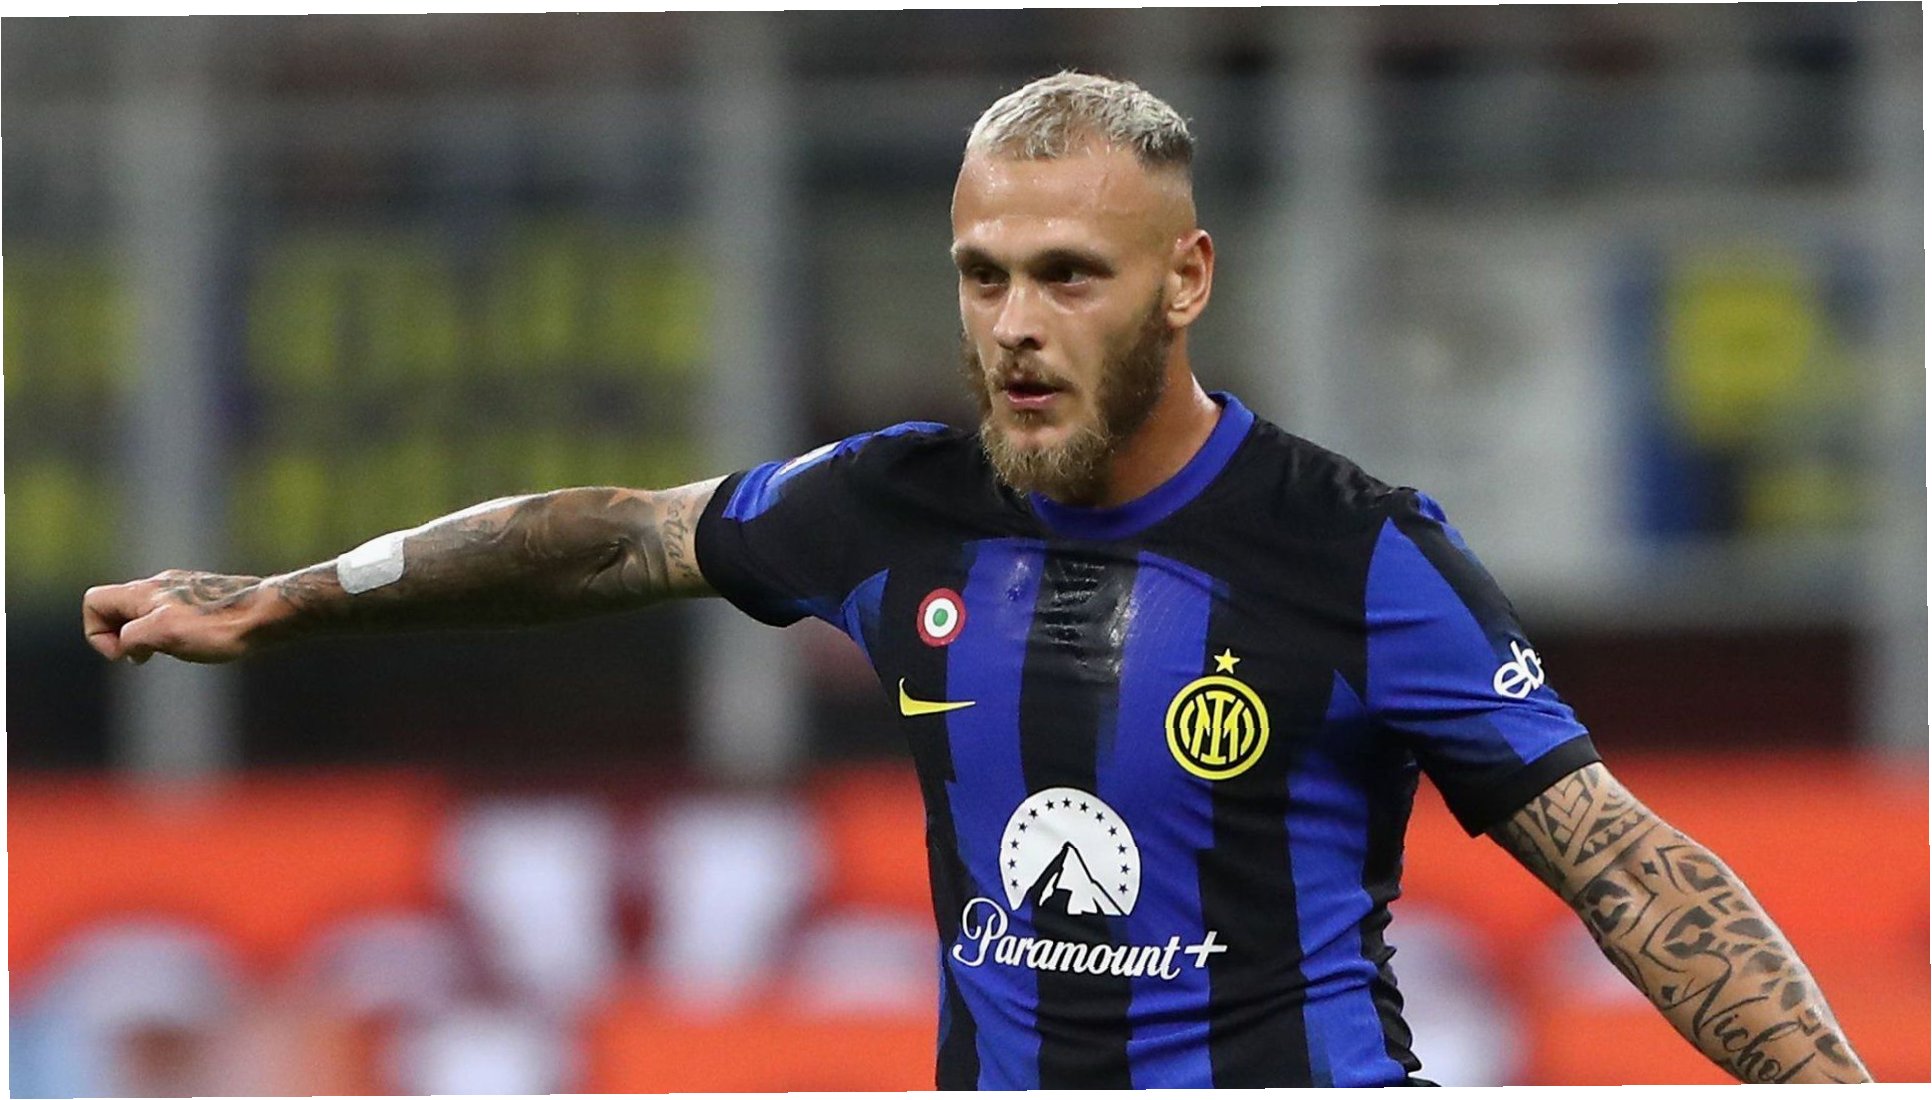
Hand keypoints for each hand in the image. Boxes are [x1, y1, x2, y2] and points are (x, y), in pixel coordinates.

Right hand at [82, 570, 272, 663]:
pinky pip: (174, 614)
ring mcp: (185, 590)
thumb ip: (132, 637)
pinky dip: (174, 632)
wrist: (269, 614)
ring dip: (148, 636)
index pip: (95, 601)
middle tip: (145, 657)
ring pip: (147, 613)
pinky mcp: (207, 598)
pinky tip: (197, 645)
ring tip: (171, 652)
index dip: (97, 632)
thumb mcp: (163, 633)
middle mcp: (160, 586)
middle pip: (118, 607)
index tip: (126, 652)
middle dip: (122, 636)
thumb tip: (129, 646)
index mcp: (144, 592)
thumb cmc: (219, 625)